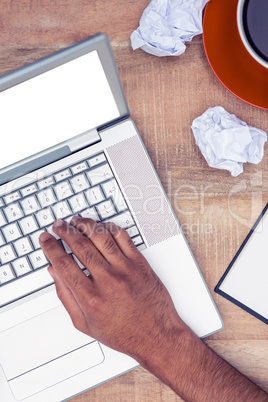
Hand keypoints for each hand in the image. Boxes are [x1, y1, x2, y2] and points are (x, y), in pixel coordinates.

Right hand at [39, 217, 186, 362]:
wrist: (156, 335)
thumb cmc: (123, 332)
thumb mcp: (85, 324)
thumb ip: (66, 297)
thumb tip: (55, 273)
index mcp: (91, 298)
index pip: (64, 264)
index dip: (51, 248)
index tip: (46, 240)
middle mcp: (108, 280)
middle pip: (80, 246)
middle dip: (65, 231)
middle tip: (58, 226)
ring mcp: (125, 269)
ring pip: (101, 237)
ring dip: (85, 225)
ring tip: (76, 221)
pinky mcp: (140, 263)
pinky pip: (123, 237)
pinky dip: (110, 228)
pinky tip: (101, 227)